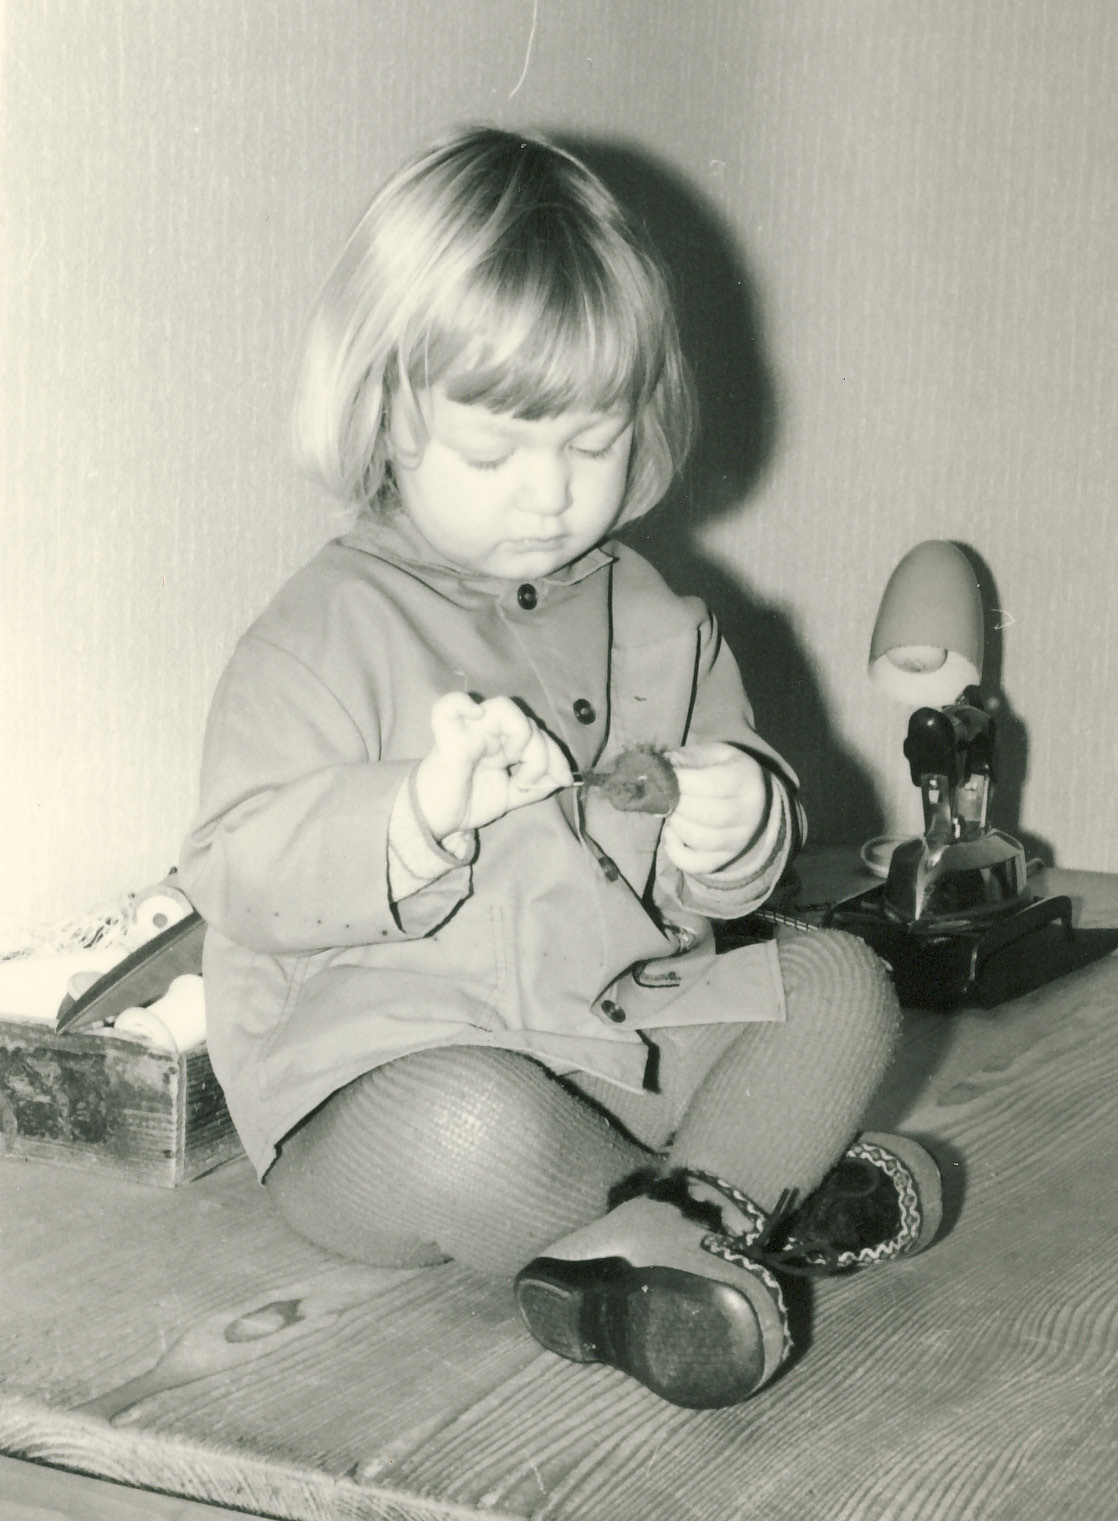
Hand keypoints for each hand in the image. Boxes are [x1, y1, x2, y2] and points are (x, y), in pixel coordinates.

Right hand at [414, 692, 573, 841]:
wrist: (435, 821)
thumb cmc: (467, 803)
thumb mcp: (511, 797)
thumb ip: (537, 786)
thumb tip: (565, 776)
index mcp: (502, 742)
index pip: (538, 734)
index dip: (556, 755)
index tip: (564, 780)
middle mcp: (488, 731)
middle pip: (528, 722)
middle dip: (541, 754)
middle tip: (527, 782)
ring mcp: (468, 730)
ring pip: (505, 708)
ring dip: (519, 735)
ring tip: (509, 762)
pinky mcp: (447, 735)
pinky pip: (450, 704)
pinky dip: (464, 703)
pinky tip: (478, 715)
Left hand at [660, 742, 768, 875]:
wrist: (747, 796)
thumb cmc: (721, 770)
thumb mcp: (709, 754)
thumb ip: (685, 758)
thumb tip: (657, 771)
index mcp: (745, 779)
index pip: (711, 784)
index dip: (681, 781)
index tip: (665, 776)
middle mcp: (749, 812)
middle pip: (707, 814)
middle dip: (677, 804)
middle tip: (667, 795)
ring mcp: (739, 839)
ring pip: (701, 839)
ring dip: (676, 825)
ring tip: (671, 812)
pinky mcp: (725, 858)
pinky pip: (697, 865)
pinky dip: (676, 853)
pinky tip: (671, 834)